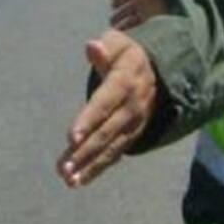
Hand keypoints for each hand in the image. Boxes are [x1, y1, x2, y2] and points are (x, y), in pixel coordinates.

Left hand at [57, 29, 157, 188]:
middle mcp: (131, 107)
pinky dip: (97, 168)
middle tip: (64, 169)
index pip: (104, 103)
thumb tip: (92, 46)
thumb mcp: (119, 43)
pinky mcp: (131, 135)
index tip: (70, 138)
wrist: (159, 71)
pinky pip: (114, 154)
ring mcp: (133, 124)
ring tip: (69, 180)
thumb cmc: (127, 55)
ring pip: (110, 148)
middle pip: (105, 132)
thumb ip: (105, 47)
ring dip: (89, 165)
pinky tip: (79, 180)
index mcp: (125, 82)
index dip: (88, 120)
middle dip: (84, 152)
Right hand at [109, 0, 165, 29]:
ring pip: (131, 19)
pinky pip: (137, 25)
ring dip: (122, 24)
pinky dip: (129, 28)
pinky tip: (122, 31)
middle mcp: (142, 1)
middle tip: (111, 22)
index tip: (112, 5)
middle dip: (118, 16)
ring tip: (114, 29)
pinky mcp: (150, 20)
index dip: (117, 1)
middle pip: (127, 10)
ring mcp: (146, 11)